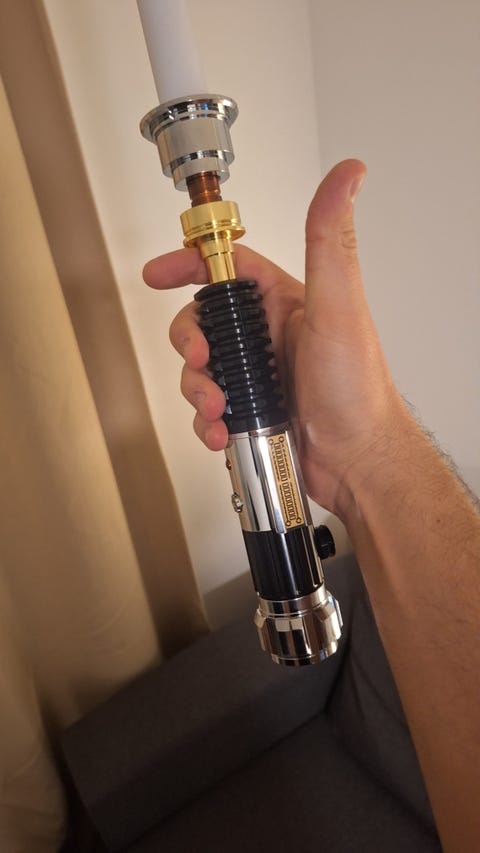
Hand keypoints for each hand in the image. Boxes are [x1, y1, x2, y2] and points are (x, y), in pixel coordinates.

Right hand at [143, 160, 405, 519]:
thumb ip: (330, 241)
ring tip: (218, 408)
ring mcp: (260, 376)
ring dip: (197, 389)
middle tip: (201, 360)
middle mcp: (270, 336)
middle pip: (203, 323)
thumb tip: (346, 175)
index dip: (189, 265)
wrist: (358, 461)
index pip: (229, 269)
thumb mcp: (338, 308)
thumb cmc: (357, 389)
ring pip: (201, 371)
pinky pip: (210, 410)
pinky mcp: (252, 411)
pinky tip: (221, 431)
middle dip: (190, 343)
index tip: (160, 272)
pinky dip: (206, 421)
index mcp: (285, 303)